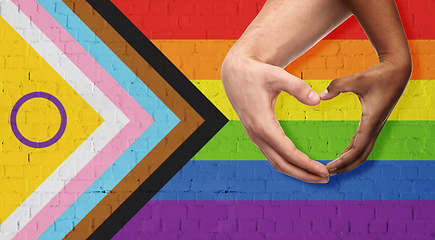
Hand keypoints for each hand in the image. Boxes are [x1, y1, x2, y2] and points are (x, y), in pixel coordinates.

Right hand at [221, 51, 329, 182]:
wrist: (235, 73)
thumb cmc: (257, 73)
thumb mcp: (278, 75)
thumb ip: (298, 87)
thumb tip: (317, 100)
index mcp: (262, 124)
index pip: (288, 153)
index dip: (307, 164)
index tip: (325, 171)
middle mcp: (257, 135)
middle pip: (282, 164)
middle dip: (304, 174)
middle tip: (326, 178)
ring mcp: (255, 136)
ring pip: (276, 162)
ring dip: (296, 171)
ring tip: (316, 175)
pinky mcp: (256, 134)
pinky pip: (272, 155)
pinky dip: (288, 163)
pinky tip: (301, 163)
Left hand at [320, 61, 411, 174]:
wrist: (397, 70)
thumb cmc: (378, 74)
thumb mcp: (356, 79)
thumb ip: (337, 86)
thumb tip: (320, 96)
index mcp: (371, 122)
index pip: (357, 150)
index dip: (343, 161)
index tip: (328, 168)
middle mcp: (374, 127)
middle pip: (360, 156)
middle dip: (344, 167)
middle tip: (325, 173)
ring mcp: (375, 126)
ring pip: (362, 151)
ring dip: (348, 161)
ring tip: (332, 168)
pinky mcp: (373, 122)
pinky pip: (362, 142)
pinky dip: (352, 151)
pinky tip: (342, 155)